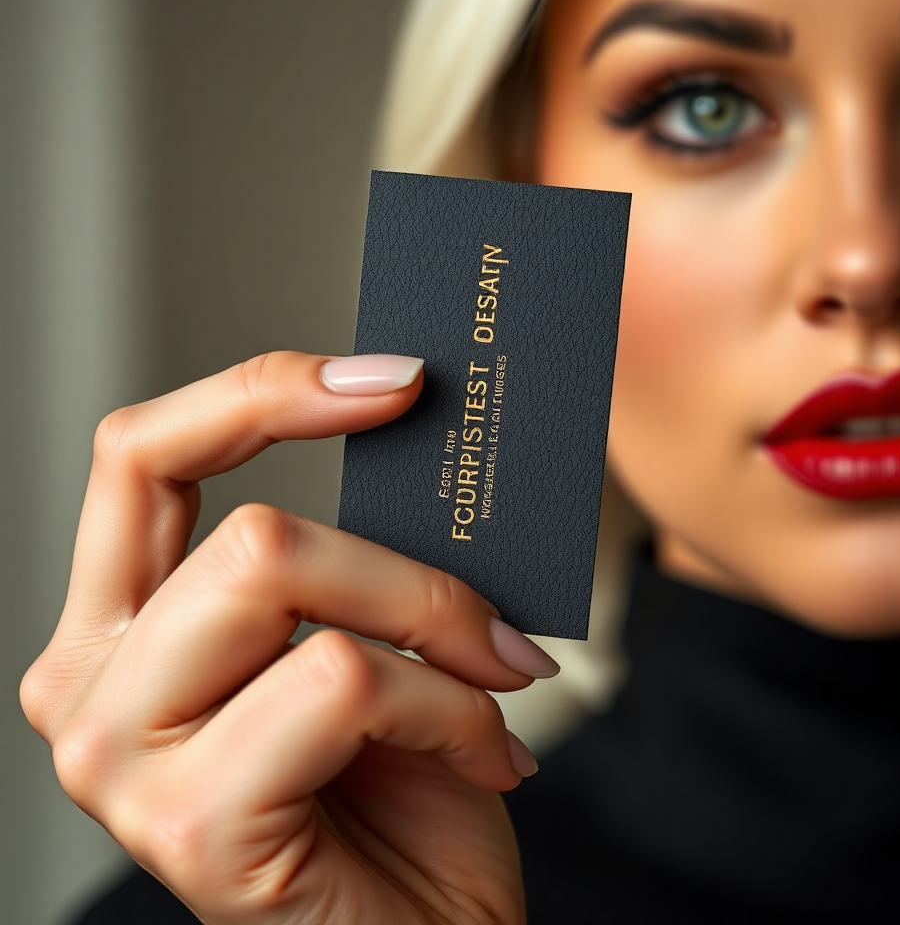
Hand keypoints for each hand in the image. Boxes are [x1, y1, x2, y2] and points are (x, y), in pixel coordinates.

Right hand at [21, 351, 557, 924]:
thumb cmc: (400, 790)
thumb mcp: (364, 638)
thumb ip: (349, 549)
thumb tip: (410, 423)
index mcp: (125, 628)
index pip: (141, 455)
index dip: (264, 390)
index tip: (397, 380)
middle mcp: (96, 690)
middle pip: (250, 530)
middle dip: (407, 569)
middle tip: (490, 622)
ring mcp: (124, 764)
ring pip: (285, 579)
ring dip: (433, 627)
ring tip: (493, 685)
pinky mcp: (191, 828)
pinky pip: (344, 682)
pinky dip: (450, 707)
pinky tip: (488, 756)